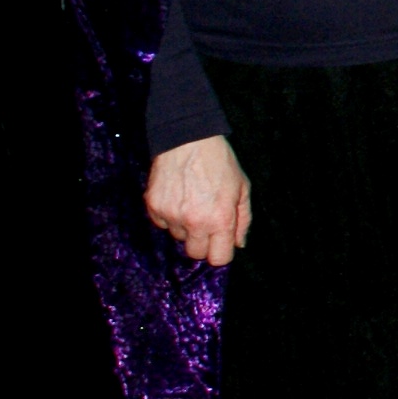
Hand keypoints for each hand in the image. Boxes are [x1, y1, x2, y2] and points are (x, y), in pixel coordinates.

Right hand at [144, 135, 251, 265]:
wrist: (188, 139)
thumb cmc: (219, 162)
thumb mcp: (242, 188)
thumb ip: (243, 220)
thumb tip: (238, 244)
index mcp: (220, 219)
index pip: (218, 259)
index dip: (220, 251)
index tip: (220, 242)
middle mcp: (194, 222)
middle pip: (195, 253)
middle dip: (202, 242)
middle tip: (205, 222)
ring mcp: (172, 215)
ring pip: (178, 237)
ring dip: (185, 226)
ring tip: (191, 202)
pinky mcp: (154, 207)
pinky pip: (162, 223)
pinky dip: (169, 215)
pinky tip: (177, 196)